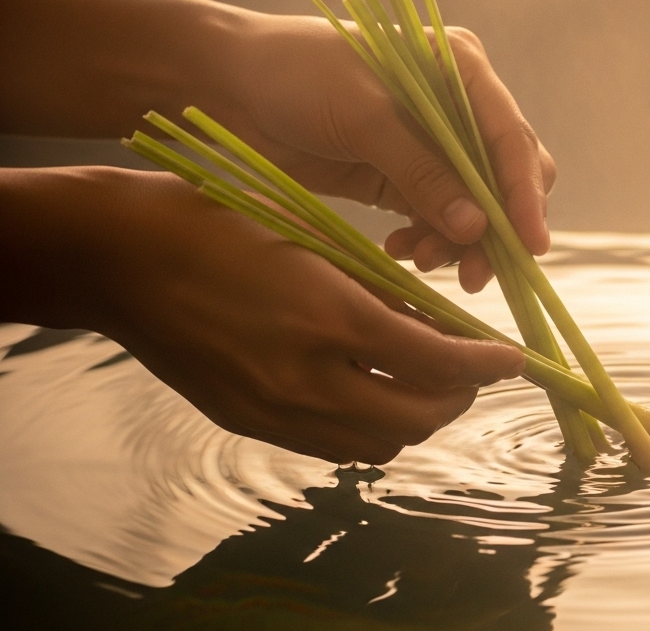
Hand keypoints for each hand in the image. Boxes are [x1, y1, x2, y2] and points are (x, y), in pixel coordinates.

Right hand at [7, 167, 525, 463]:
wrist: (118, 255)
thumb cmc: (218, 223)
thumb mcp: (313, 242)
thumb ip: (380, 291)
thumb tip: (437, 326)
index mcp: (329, 316)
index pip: (436, 362)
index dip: (485, 363)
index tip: (512, 357)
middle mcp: (303, 377)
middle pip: (415, 419)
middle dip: (457, 396)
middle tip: (470, 366)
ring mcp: (271, 408)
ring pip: (377, 444)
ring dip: (413, 416)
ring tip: (421, 374)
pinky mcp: (247, 421)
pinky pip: (331, 444)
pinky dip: (366, 424)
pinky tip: (367, 384)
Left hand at [216, 12, 555, 291]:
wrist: (226, 84)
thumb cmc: (294, 76)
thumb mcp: (363, 118)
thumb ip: (423, 172)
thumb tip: (479, 228)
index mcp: (461, 67)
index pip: (511, 138)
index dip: (525, 194)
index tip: (530, 246)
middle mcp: (458, 103)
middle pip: (507, 176)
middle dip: (495, 226)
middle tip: (472, 273)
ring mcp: (433, 142)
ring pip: (477, 205)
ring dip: (459, 240)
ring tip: (421, 260)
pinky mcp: (406, 174)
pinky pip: (441, 217)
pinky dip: (431, 239)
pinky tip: (401, 250)